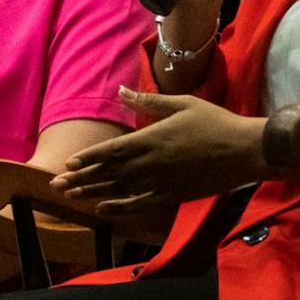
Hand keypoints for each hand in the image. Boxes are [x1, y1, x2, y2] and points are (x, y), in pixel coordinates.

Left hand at [50, 88, 265, 213]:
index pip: (111, 151)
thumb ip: (148, 102)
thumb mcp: (181, 104)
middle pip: (109, 173)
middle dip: (81, 179)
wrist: (243, 151)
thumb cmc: (214, 122)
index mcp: (151, 139)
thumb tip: (123, 91)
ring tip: (71, 196)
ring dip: (93, 193)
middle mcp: (151, 163)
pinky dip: (119, 207)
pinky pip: (139, 205)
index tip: (68, 164)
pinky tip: (103, 209)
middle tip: (56, 185)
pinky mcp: (172, 196)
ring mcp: (160, 182)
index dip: (88, 158)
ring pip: (119, 190)